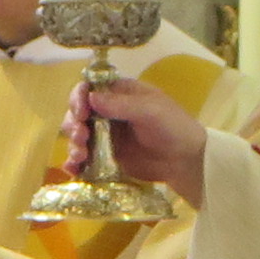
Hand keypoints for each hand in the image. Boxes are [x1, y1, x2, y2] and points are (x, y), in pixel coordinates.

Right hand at [69, 75, 207, 194]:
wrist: (186, 161)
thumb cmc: (173, 127)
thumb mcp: (151, 110)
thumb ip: (121, 104)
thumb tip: (91, 97)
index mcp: (119, 94)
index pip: (90, 89)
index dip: (79, 97)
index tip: (81, 111)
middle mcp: (108, 113)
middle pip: (78, 113)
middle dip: (74, 123)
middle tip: (81, 136)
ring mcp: (106, 137)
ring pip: (78, 136)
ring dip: (73, 144)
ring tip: (80, 156)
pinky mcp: (105, 158)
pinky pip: (85, 159)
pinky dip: (75, 164)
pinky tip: (73, 169)